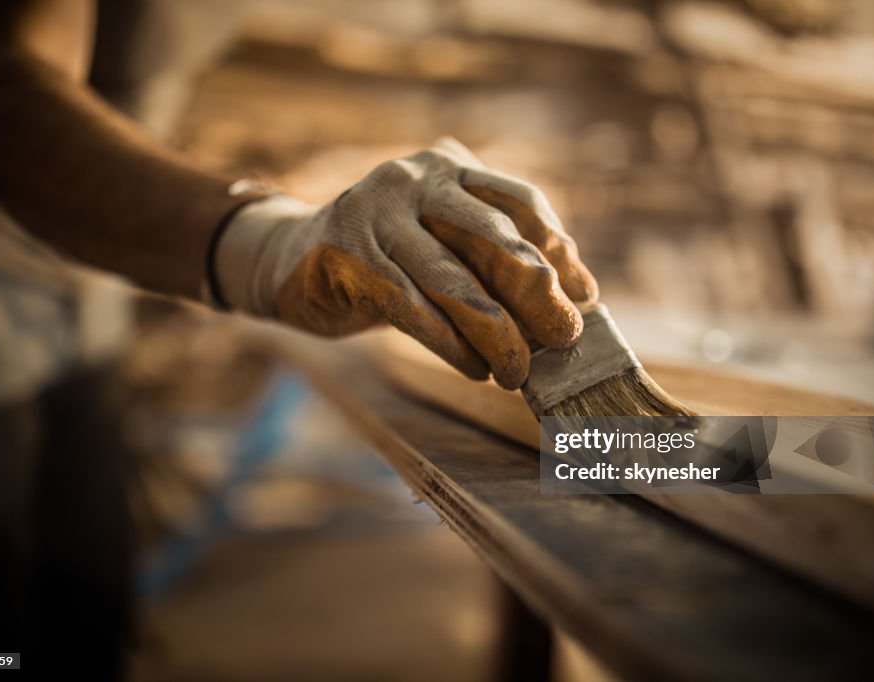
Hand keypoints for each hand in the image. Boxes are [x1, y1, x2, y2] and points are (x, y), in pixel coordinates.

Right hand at [212, 138, 598, 388]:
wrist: (288, 260)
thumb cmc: (384, 257)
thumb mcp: (439, 241)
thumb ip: (492, 257)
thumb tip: (571, 298)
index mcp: (447, 168)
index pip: (518, 201)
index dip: (558, 250)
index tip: (585, 297)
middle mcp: (414, 179)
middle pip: (493, 237)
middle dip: (537, 294)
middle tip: (565, 338)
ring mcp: (376, 213)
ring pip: (454, 280)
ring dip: (497, 333)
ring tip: (518, 372)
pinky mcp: (347, 255)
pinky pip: (412, 307)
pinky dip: (450, 344)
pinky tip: (475, 367)